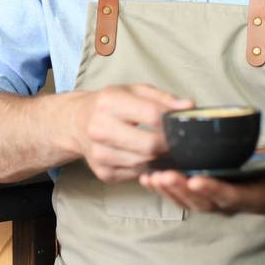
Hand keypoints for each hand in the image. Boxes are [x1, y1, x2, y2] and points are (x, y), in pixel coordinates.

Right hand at [71, 84, 192, 182]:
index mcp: (109, 102)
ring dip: (160, 158)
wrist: (76, 122)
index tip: (183, 125)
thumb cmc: (110, 104)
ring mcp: (99, 154)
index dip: (172, 122)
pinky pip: (136, 174)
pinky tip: (149, 157)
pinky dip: (148, 167)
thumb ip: (163, 98)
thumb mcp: (134, 90)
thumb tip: (189, 106)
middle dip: (169, 145)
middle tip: (179, 142)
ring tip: (165, 148)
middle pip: (149, 145)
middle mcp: (100, 128)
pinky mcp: (103, 173)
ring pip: (144, 163)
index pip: (151, 115)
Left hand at [139, 159, 264, 214]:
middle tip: (164, 174)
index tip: (196, 179)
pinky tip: (148, 178)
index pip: (230, 195)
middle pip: (203, 201)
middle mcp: (231, 204)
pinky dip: (164, 190)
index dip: (212, 189)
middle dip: (181, 189)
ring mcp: (216, 203)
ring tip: (151, 177)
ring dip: (168, 191)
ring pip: (189, 202)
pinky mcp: (206, 198)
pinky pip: (183, 197)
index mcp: (251, 197)